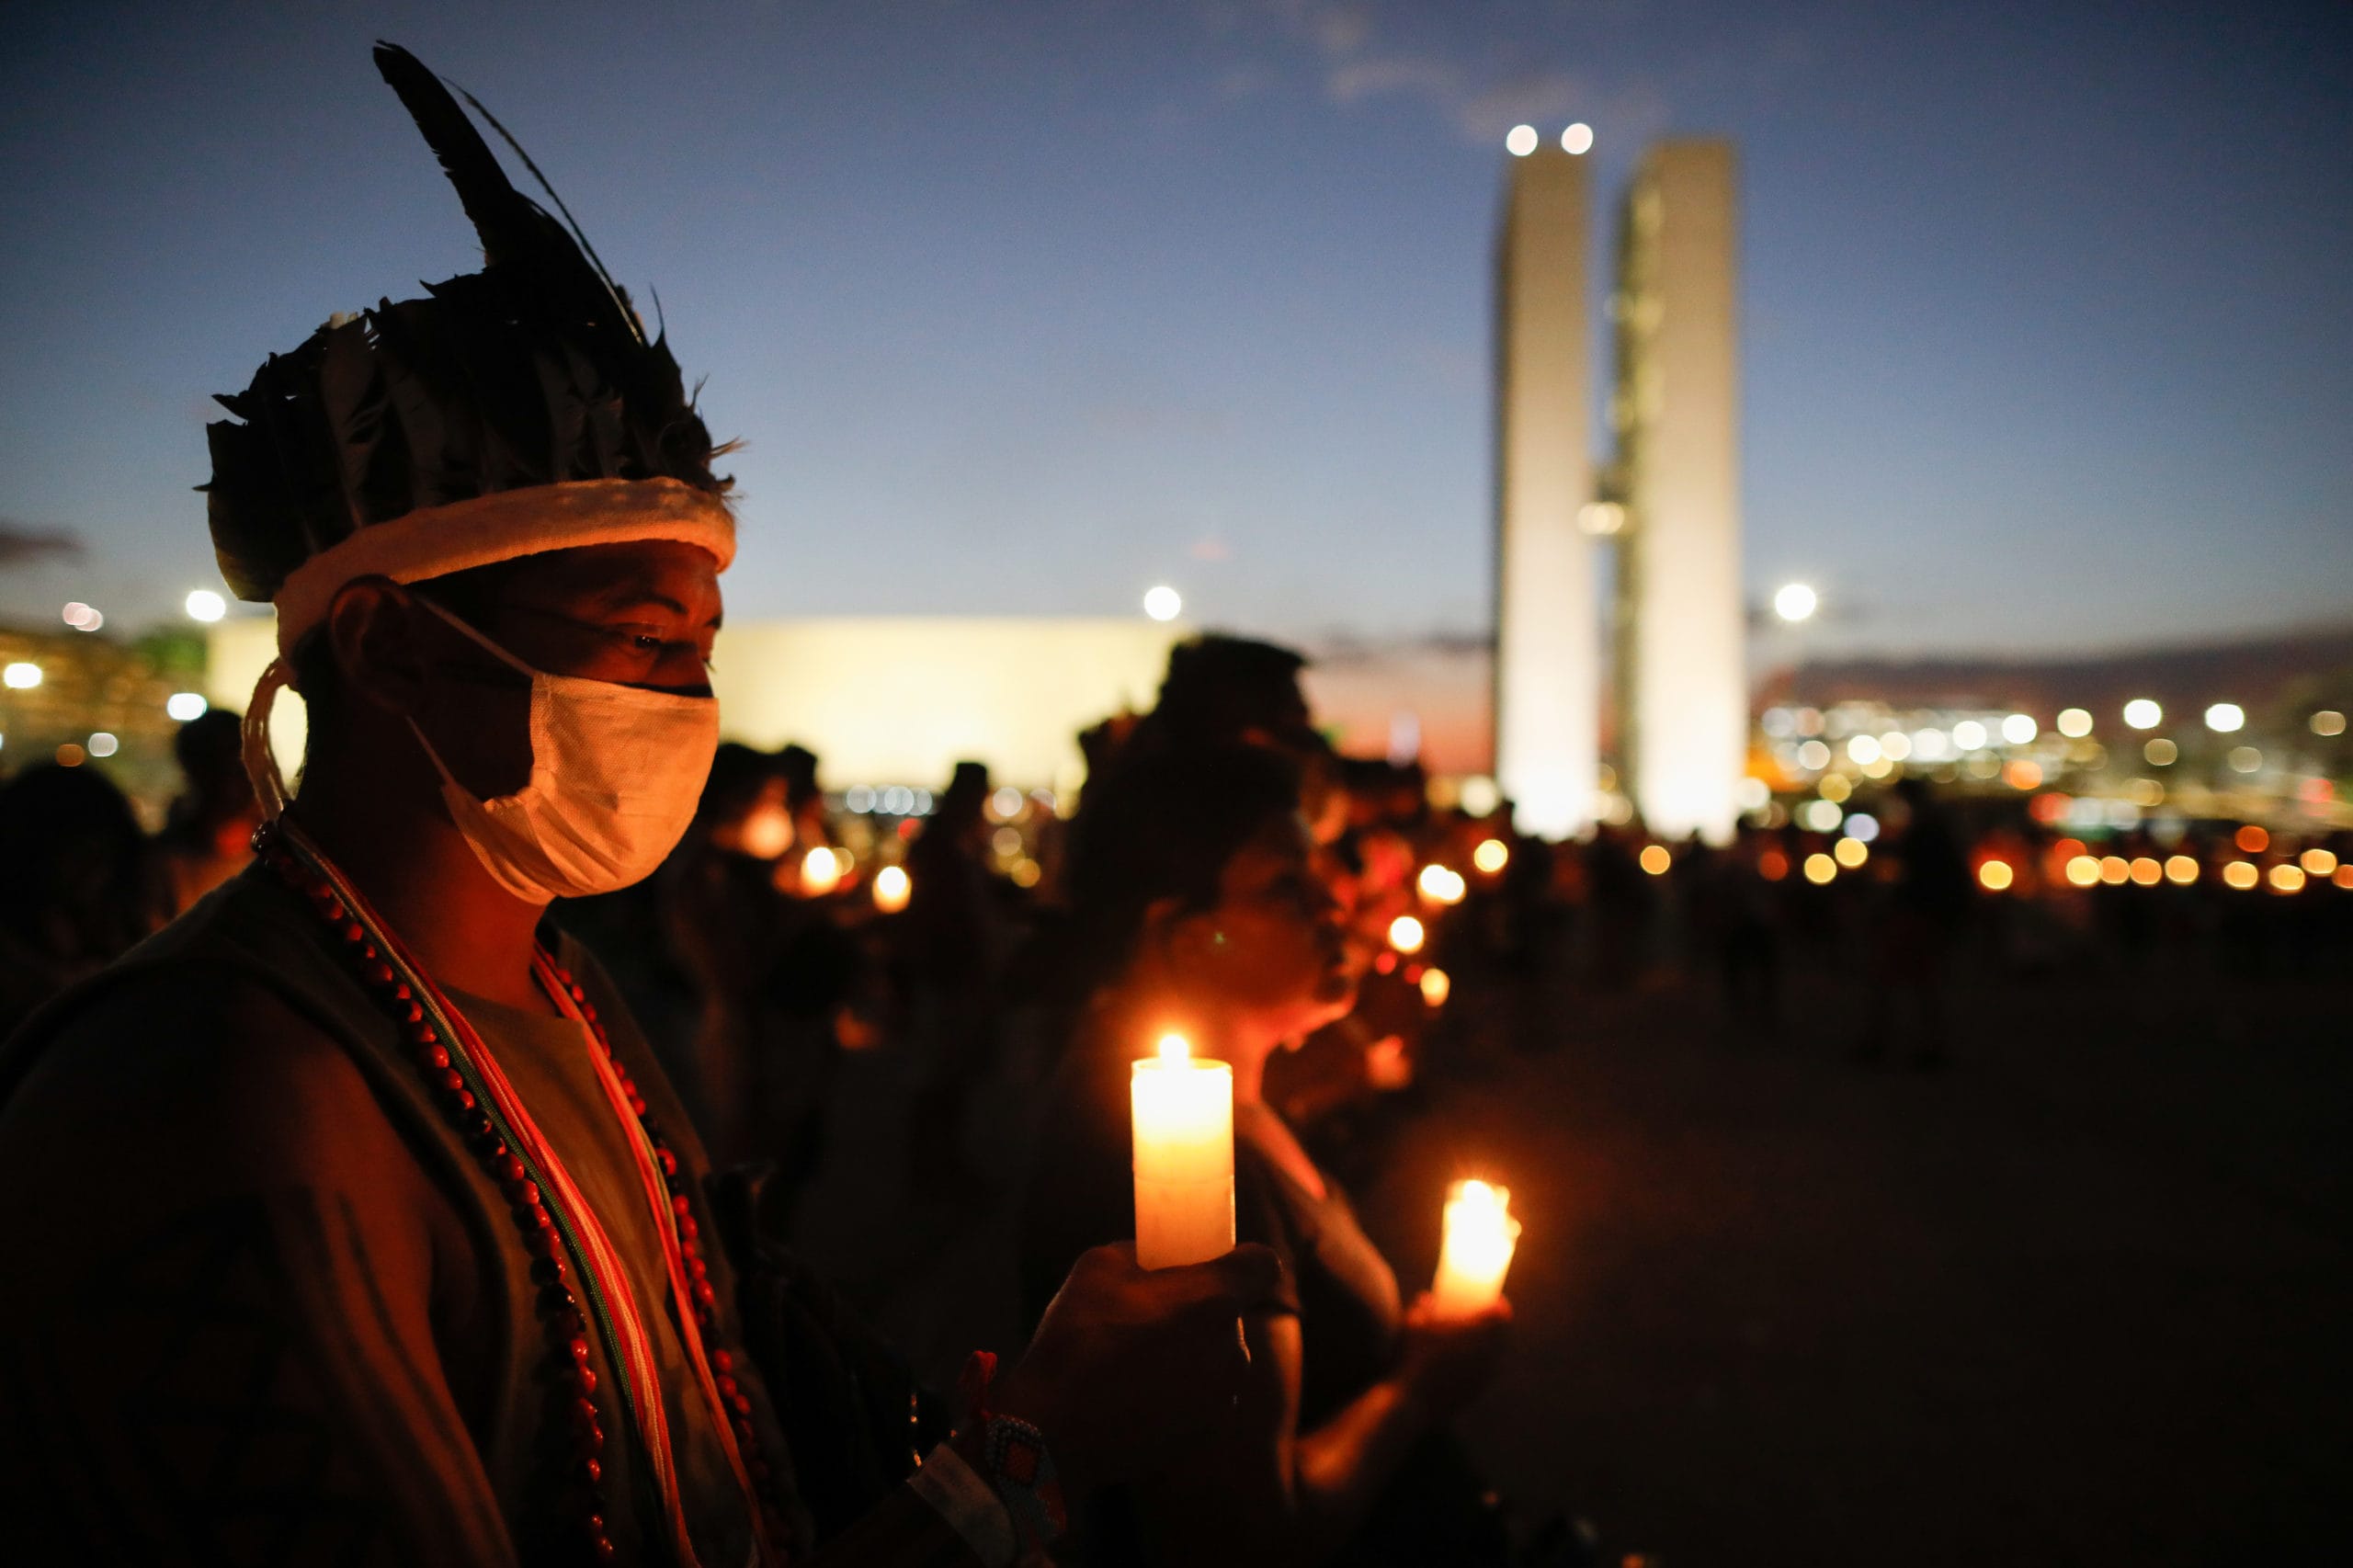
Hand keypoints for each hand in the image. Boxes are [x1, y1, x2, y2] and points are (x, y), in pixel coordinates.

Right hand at [992, 1241, 1283, 1496]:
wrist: (1057, 1429)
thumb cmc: (1079, 1339)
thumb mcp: (1100, 1264)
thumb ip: (1142, 1253)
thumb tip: (1151, 1259)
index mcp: (1215, 1300)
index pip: (1263, 1264)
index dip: (1241, 1259)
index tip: (1211, 1263)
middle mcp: (1233, 1350)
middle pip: (1230, 1314)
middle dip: (1199, 1310)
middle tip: (1151, 1314)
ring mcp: (1224, 1397)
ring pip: (1217, 1357)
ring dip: (1189, 1352)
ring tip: (1136, 1360)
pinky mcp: (1206, 1433)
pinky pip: (1202, 1396)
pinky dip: (1179, 1391)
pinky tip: (1135, 1395)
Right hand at [1396, 1291, 1510, 1419]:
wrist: (1413, 1403)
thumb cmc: (1412, 1360)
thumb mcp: (1412, 1326)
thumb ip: (1421, 1307)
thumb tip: (1427, 1298)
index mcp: (1475, 1333)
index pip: (1502, 1315)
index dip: (1500, 1305)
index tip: (1494, 1300)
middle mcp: (1486, 1353)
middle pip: (1503, 1334)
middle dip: (1497, 1325)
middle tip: (1485, 1318)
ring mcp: (1484, 1374)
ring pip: (1497, 1354)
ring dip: (1492, 1344)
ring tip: (1477, 1339)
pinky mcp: (1478, 1390)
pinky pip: (1488, 1371)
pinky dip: (1483, 1362)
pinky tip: (1468, 1361)